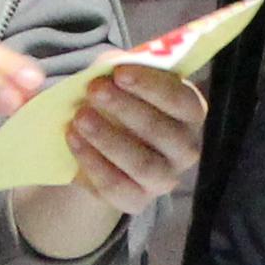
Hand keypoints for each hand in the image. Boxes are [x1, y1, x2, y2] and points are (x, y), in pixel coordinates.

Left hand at [59, 64, 208, 215]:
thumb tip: (110, 63)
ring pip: (143, 163)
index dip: (151, 85)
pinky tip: (74, 141)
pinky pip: (118, 186)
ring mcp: (164, 179)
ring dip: (108, 138)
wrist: (98, 148)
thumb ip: (117, 67)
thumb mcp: (117, 80)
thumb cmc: (116, 104)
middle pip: (163, 132)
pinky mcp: (137, 200)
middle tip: (94, 90)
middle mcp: (185, 149)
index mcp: (190, 112)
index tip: (119, 72)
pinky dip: (93, 162)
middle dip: (126, 109)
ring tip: (79, 118)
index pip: (181, 100)